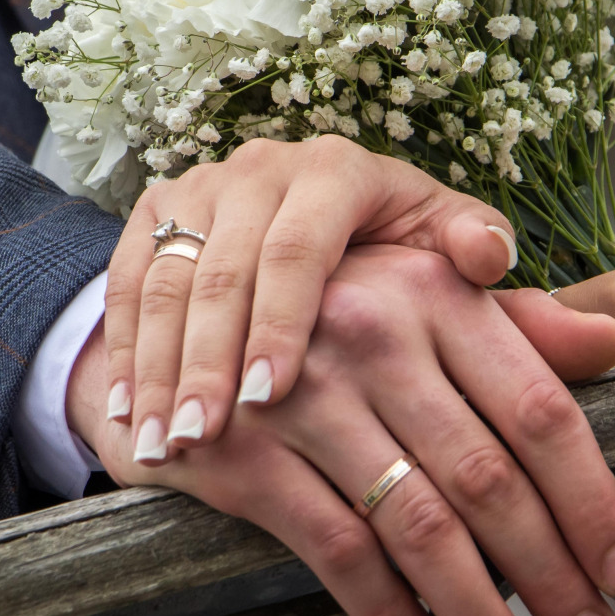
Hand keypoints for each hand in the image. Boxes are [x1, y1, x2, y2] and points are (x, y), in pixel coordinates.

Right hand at [73, 245, 614, 615]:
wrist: (178, 326)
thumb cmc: (324, 314)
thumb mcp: (418, 290)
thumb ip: (517, 324)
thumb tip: (612, 343)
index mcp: (434, 294)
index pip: (539, 409)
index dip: (591, 499)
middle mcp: (375, 334)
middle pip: (488, 479)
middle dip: (550, 575)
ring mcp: (305, 395)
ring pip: (419, 528)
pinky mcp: (244, 452)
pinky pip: (337, 552)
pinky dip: (389, 614)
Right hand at [102, 135, 520, 462]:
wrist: (307, 203)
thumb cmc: (388, 241)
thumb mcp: (437, 237)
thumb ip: (473, 251)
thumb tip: (490, 255)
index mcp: (335, 171)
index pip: (298, 246)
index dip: (282, 321)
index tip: (275, 392)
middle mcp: (259, 171)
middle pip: (221, 270)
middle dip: (208, 360)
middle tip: (204, 436)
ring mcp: (199, 191)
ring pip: (166, 282)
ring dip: (160, 369)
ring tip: (164, 444)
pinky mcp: (152, 215)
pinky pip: (125, 284)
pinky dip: (125, 353)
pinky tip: (127, 418)